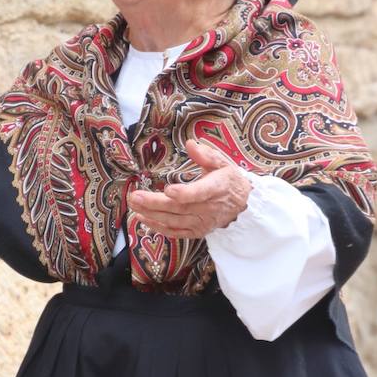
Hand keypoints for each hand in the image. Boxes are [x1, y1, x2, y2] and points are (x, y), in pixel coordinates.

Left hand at [127, 139, 251, 238]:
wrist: (242, 205)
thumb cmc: (228, 179)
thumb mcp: (222, 162)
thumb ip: (206, 154)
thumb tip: (190, 144)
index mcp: (217, 188)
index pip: (200, 193)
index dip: (184, 193)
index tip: (168, 189)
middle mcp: (209, 208)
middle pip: (179, 208)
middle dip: (154, 203)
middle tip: (134, 196)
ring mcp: (202, 223)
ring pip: (174, 221)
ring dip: (152, 214)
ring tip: (133, 205)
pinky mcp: (196, 232)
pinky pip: (175, 232)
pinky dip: (158, 228)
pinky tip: (143, 219)